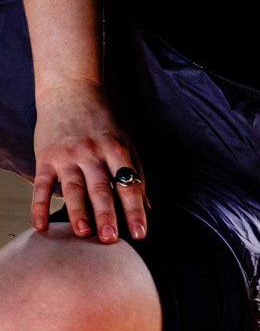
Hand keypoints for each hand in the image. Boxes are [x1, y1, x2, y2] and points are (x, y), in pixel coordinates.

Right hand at [32, 80, 147, 243]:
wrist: (71, 90)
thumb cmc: (103, 119)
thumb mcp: (126, 140)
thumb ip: (137, 172)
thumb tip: (148, 205)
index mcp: (116, 149)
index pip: (128, 183)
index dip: (135, 209)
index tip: (140, 233)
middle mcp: (93, 152)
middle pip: (101, 188)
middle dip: (107, 214)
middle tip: (111, 240)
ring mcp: (68, 155)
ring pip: (74, 188)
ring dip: (78, 212)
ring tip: (84, 234)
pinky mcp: (46, 158)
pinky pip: (42, 186)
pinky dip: (40, 206)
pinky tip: (42, 226)